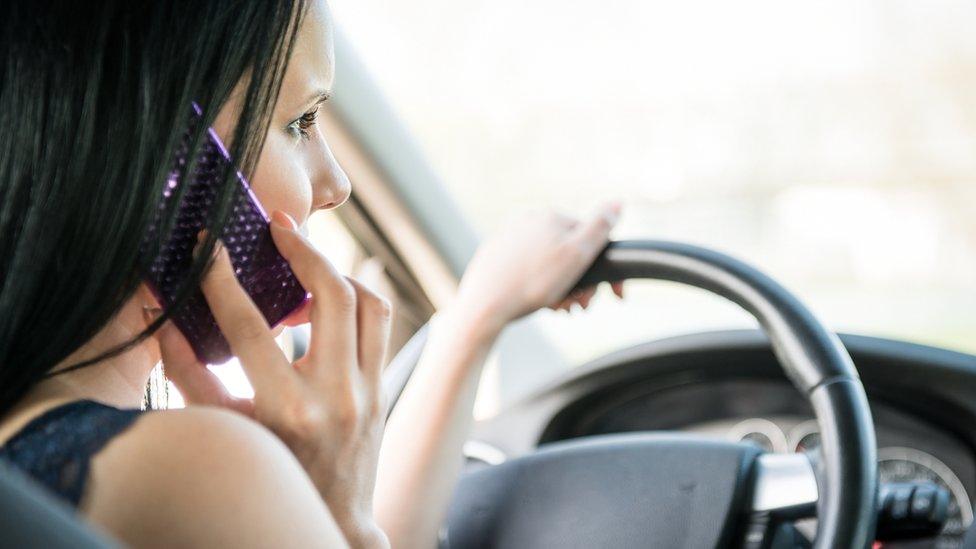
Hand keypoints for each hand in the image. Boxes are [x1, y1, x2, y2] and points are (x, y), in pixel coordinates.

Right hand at [158, 211, 390, 548]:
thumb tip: (163, 313)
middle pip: (333, 296)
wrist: (331, 519)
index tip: (209, 245)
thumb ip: (189, 373)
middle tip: (279, 226)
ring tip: (308, 259)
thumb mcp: (225, 429)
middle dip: (305, 250)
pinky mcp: (384, 390)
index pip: (250, 328)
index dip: (222, 280)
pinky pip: (380, 325)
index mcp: (286, 410)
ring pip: (371, 304)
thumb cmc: (269, 474)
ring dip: (339, 272)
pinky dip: (358, 299)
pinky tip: (332, 291)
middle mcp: (336, 396)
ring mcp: (369, 393)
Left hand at [452, 201, 624, 333]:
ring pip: (548, 264)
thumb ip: (599, 227)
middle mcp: (527, 221)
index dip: (602, 270)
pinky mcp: (495, 256)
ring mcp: (509, 238)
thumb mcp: (576, 254)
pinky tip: (539, 303)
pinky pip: (527, 270)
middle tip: (579, 307)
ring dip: (561, 287)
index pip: (588, 238)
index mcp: (549, 216)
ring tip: (559, 307)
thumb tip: (618, 203)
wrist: (485, 304)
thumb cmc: (533, 282)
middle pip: (567, 253)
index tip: (611, 296)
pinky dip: (539, 286)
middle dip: (580, 282)